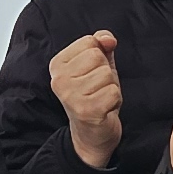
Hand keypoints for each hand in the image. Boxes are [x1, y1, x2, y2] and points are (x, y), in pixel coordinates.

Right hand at [51, 29, 125, 170]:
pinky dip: (115, 100)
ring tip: (100, 98)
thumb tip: (108, 39)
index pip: (89, 41)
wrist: (92, 134)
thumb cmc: (94, 96)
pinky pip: (113, 92)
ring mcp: (70, 96)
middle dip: (106, 72)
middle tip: (97, 89)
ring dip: (111, 87)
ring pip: (107, 74)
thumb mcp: (97, 65)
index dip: (99, 56)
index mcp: (57, 64)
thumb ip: (101, 44)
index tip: (91, 73)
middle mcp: (58, 80)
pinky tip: (104, 108)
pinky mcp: (85, 110)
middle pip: (97, 57)